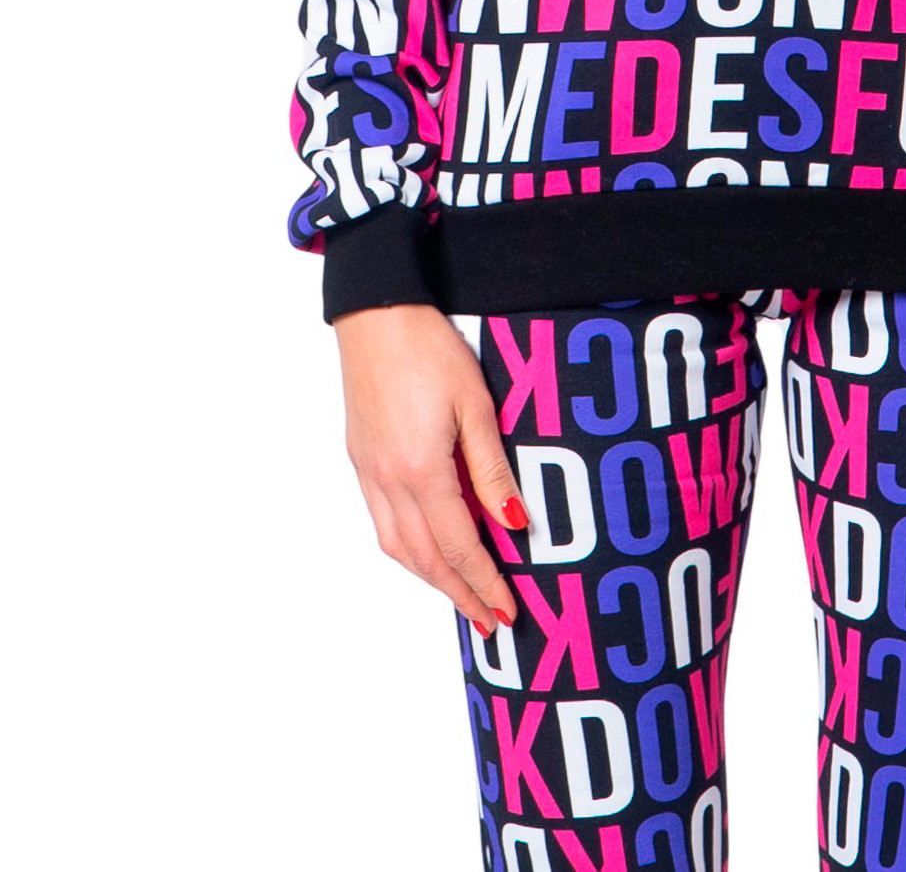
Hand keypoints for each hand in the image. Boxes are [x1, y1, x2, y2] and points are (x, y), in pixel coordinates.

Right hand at [334, 303, 530, 635]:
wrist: (377, 314)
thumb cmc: (431, 349)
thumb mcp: (477, 405)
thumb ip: (492, 470)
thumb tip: (513, 524)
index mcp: (421, 470)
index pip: (459, 545)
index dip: (484, 582)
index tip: (506, 612)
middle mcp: (388, 480)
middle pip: (426, 558)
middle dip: (460, 594)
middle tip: (490, 622)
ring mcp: (369, 471)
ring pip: (398, 546)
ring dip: (431, 578)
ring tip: (462, 596)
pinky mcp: (361, 458)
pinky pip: (383, 522)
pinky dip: (408, 549)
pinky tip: (427, 550)